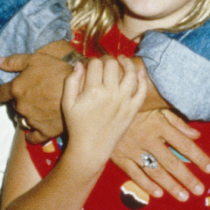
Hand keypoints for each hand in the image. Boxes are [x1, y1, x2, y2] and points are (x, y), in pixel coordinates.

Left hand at [0, 39, 72, 142]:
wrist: (80, 90)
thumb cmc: (58, 71)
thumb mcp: (36, 59)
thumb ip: (15, 61)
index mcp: (17, 89)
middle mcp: (21, 106)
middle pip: (14, 106)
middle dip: (20, 102)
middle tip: (32, 96)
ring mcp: (32, 120)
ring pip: (23, 120)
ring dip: (27, 116)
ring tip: (38, 110)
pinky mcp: (44, 131)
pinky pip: (33, 136)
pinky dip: (33, 133)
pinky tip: (37, 129)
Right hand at [63, 57, 147, 172]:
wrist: (91, 148)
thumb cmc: (77, 125)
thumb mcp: (67, 103)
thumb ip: (71, 81)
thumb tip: (79, 64)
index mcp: (92, 91)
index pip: (95, 64)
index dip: (92, 62)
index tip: (91, 67)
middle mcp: (110, 93)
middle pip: (112, 65)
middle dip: (107, 61)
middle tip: (104, 65)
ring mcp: (124, 101)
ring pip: (130, 73)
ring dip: (127, 63)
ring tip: (122, 60)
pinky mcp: (132, 109)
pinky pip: (142, 91)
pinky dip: (142, 79)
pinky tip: (139, 72)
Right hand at [110, 109, 209, 200]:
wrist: (105, 104)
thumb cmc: (136, 104)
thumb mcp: (158, 107)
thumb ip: (177, 122)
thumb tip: (195, 136)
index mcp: (159, 125)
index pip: (184, 144)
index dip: (198, 157)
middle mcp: (148, 139)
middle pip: (172, 162)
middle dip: (187, 178)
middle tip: (199, 189)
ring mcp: (133, 149)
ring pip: (155, 171)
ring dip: (170, 185)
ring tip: (184, 196)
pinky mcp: (120, 156)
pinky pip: (135, 174)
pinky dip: (146, 184)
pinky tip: (159, 193)